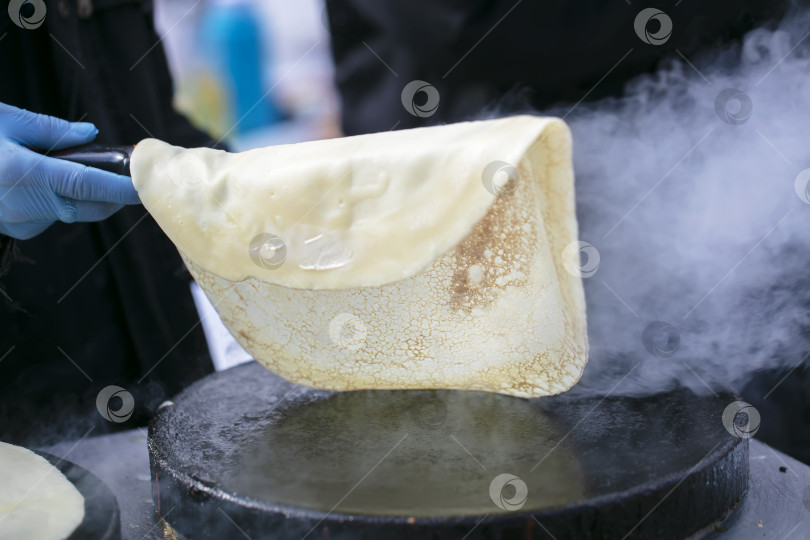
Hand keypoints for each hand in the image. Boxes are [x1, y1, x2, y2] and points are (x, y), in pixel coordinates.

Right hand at [0, 103, 139, 239]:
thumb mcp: (6, 121)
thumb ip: (52, 130)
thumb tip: (90, 134)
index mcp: (23, 173)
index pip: (88, 185)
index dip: (121, 188)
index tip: (146, 185)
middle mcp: (24, 205)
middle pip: (90, 206)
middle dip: (114, 194)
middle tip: (128, 175)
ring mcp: (21, 222)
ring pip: (73, 212)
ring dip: (86, 196)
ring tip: (79, 170)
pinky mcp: (18, 230)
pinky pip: (54, 216)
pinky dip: (60, 201)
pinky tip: (47, 183)